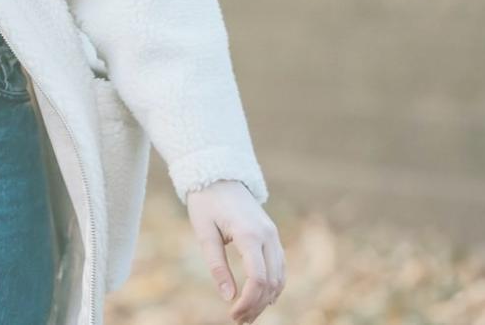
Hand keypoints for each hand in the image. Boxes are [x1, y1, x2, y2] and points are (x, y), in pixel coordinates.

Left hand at [187, 180, 284, 322]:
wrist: (219, 175)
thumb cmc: (206, 202)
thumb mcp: (204, 232)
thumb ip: (216, 264)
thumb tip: (227, 297)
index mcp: (250, 234)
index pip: (258, 278)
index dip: (248, 302)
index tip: (232, 314)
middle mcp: (268, 236)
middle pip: (272, 282)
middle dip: (256, 305)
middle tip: (238, 320)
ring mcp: (274, 236)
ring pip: (280, 278)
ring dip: (266, 299)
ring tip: (246, 314)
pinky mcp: (273, 236)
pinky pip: (280, 267)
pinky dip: (273, 286)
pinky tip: (260, 299)